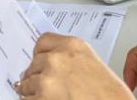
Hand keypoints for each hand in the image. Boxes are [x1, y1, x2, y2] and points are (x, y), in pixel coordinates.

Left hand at [16, 34, 133, 99]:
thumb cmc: (110, 94)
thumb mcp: (93, 65)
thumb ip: (71, 59)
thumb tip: (53, 65)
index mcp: (73, 46)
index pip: (43, 42)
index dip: (41, 55)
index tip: (41, 61)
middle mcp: (57, 59)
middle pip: (33, 63)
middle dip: (38, 75)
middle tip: (48, 87)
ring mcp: (46, 79)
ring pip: (26, 83)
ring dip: (33, 91)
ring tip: (51, 97)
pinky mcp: (40, 98)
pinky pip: (26, 99)